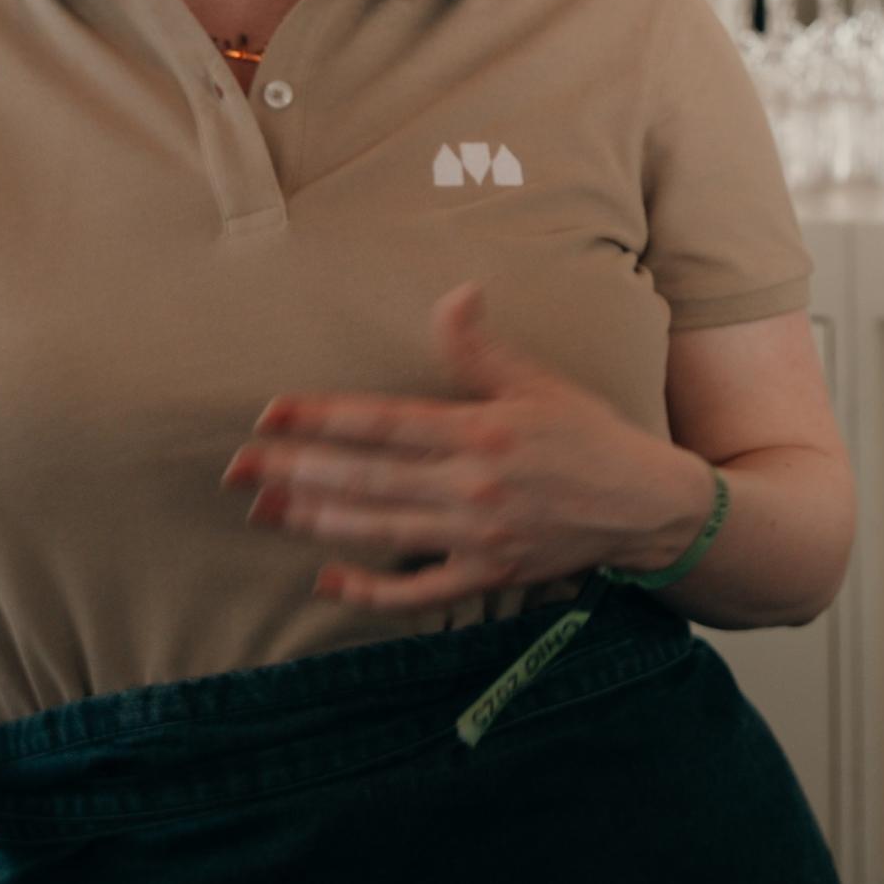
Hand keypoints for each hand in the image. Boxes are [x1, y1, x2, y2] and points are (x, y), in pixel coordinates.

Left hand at [225, 285, 714, 616]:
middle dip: (297, 470)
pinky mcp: (487, 575)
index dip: (323, 418)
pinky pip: (421, 590)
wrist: (645, 505)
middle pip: (368, 477)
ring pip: (382, 529)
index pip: (385, 422)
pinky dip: (373, 590)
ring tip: (266, 509)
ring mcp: (477, 537)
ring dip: (318, 520)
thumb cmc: (589, 435)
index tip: (271, 413)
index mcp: (483, 430)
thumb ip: (482, 350)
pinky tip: (327, 578)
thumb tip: (454, 293)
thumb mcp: (539, 384)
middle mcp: (473, 486)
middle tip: (238, 468)